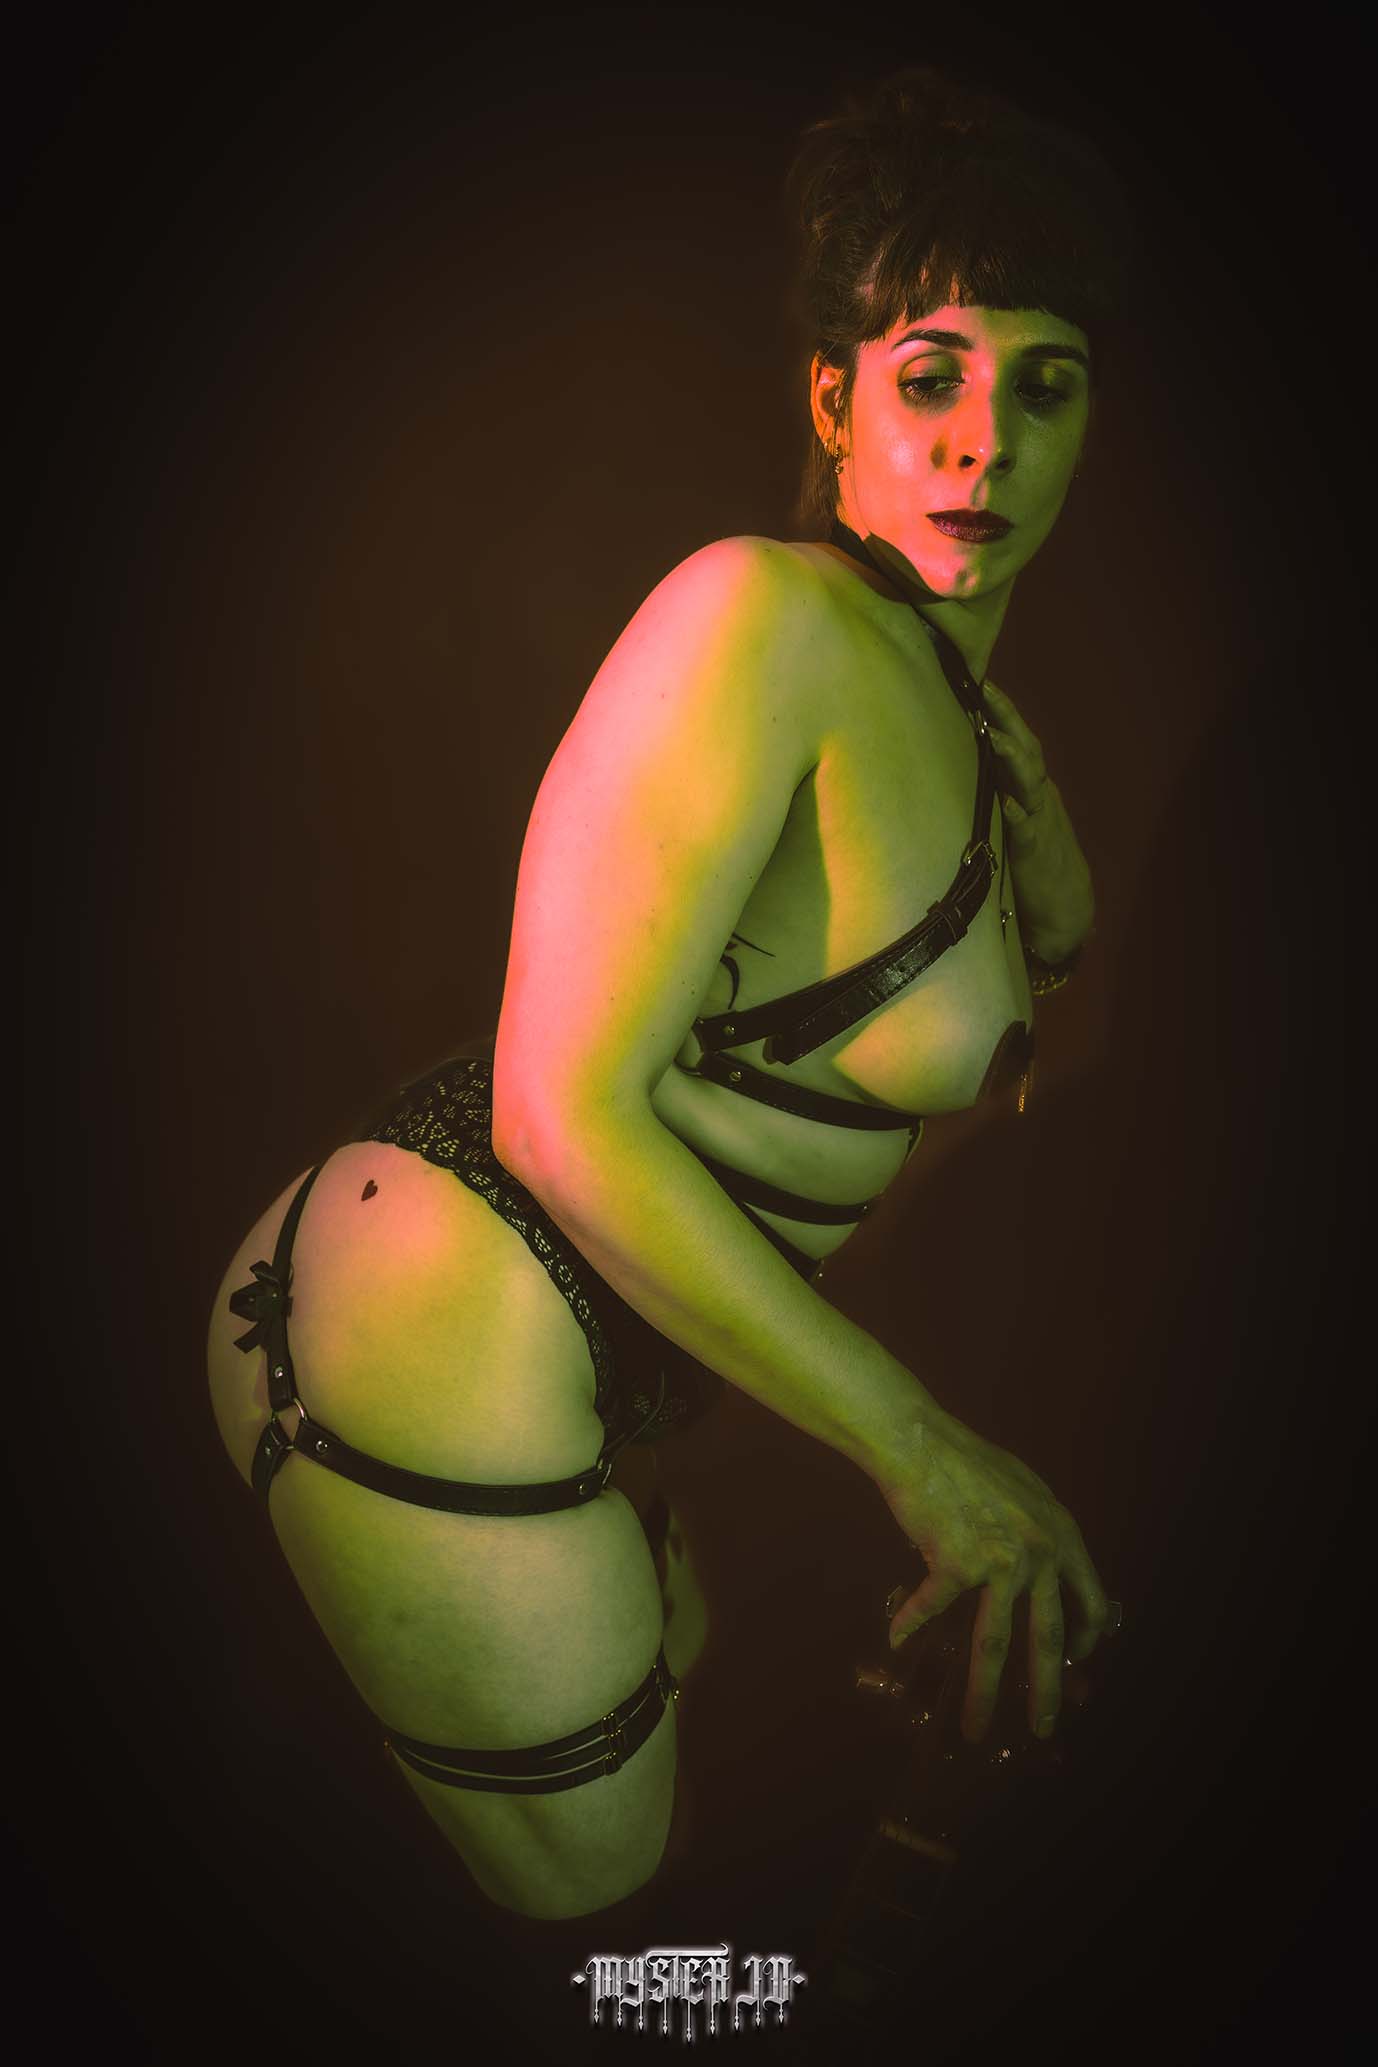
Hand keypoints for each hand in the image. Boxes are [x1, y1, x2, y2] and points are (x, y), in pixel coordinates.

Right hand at [877, 1413, 1111, 1743]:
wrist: (920, 1442)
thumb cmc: (966, 1462)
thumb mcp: (1024, 1490)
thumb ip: (1040, 1530)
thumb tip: (1046, 1571)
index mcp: (1060, 1533)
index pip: (1089, 1599)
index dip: (1083, 1636)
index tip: (1074, 1660)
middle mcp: (1037, 1552)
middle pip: (1046, 1636)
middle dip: (1046, 1691)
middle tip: (1044, 1728)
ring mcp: (998, 1561)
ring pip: (993, 1644)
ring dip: (982, 1694)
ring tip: (973, 1728)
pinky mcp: (955, 1564)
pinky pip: (931, 1609)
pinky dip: (910, 1625)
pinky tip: (897, 1639)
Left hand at [982, 679, 1093, 961]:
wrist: (1066, 908)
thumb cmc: (1034, 862)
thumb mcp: (1018, 819)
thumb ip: (1001, 792)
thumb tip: (972, 764)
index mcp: (1033, 788)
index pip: (1019, 742)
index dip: (1003, 713)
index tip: (982, 682)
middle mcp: (1040, 797)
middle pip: (1026, 749)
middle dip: (1007, 719)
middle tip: (986, 688)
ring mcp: (1041, 822)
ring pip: (1030, 782)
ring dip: (1012, 758)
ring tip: (994, 737)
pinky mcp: (1035, 852)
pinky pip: (1027, 830)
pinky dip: (1019, 814)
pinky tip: (1008, 802)